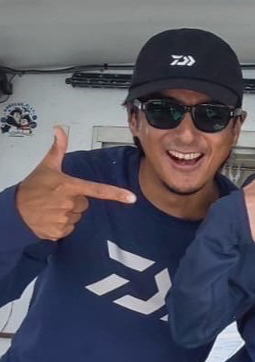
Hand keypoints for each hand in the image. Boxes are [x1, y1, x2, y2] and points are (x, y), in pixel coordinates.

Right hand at [15, 127, 135, 240]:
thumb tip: (60, 129)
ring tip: (52, 207)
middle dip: (75, 201)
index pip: (96, 190)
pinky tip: (50, 218)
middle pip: (85, 204)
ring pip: (77, 217)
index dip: (115, 194)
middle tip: (58, 197)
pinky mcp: (60, 232)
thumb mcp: (46, 166)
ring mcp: (64, 219)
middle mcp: (68, 203)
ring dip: (68, 213)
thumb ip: (57, 149)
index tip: (131, 198)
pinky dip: (62, 225)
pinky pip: (70, 228)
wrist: (16, 210)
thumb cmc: (33, 187)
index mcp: (68, 186)